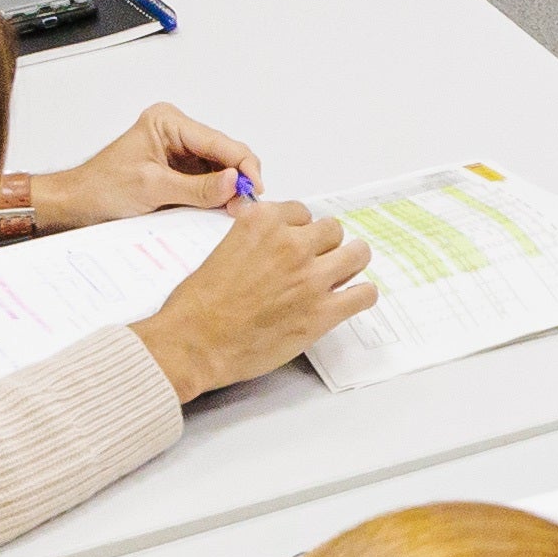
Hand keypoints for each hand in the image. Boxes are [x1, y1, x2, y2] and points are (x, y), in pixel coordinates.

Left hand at [31, 102, 260, 230]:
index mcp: (168, 122)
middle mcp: (177, 132)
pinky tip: (223, 210)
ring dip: (229, 190)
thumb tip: (234, 182)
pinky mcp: (180, 173)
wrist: (75, 205)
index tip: (255, 189)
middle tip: (247, 207)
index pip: (219, 141)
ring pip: (220, 170)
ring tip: (236, 212)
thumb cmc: (101, 189)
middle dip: (237, 179)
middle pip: (224, 154)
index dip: (242, 165)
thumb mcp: (152, 188)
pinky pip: (208, 183)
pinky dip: (217, 197)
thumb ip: (196, 187)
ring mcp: (180, 153)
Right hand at [127, 195, 369, 401]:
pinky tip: (349, 299)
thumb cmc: (198, 304)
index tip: (295, 244)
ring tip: (341, 275)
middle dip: (325, 245)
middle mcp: (291, 244)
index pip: (302, 213)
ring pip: (357, 254)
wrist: (193, 343)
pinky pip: (364, 294)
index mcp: (264, 222)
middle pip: (332, 230)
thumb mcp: (223, 249)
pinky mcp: (322, 312)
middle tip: (315, 263)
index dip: (300, 231)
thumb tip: (274, 243)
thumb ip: (255, 240)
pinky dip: (361, 295)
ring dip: (349, 263)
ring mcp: (310, 277)